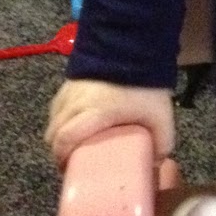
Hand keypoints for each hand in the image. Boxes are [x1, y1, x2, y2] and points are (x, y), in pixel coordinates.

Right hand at [45, 78, 174, 168]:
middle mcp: (75, 103)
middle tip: (72, 160)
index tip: (68, 171)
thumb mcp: (160, 115)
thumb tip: (157, 163)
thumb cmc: (145, 85)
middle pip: (53, 132)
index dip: (61, 158)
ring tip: (72, 143)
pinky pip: (56, 105)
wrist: (136, 45)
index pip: (64, 140)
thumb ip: (162, 141)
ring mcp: (70, 90)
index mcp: (93, 113)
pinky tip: (72, 122)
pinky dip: (60, 117)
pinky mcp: (70, 81)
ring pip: (52, 118)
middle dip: (58, 149)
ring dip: (58, 133)